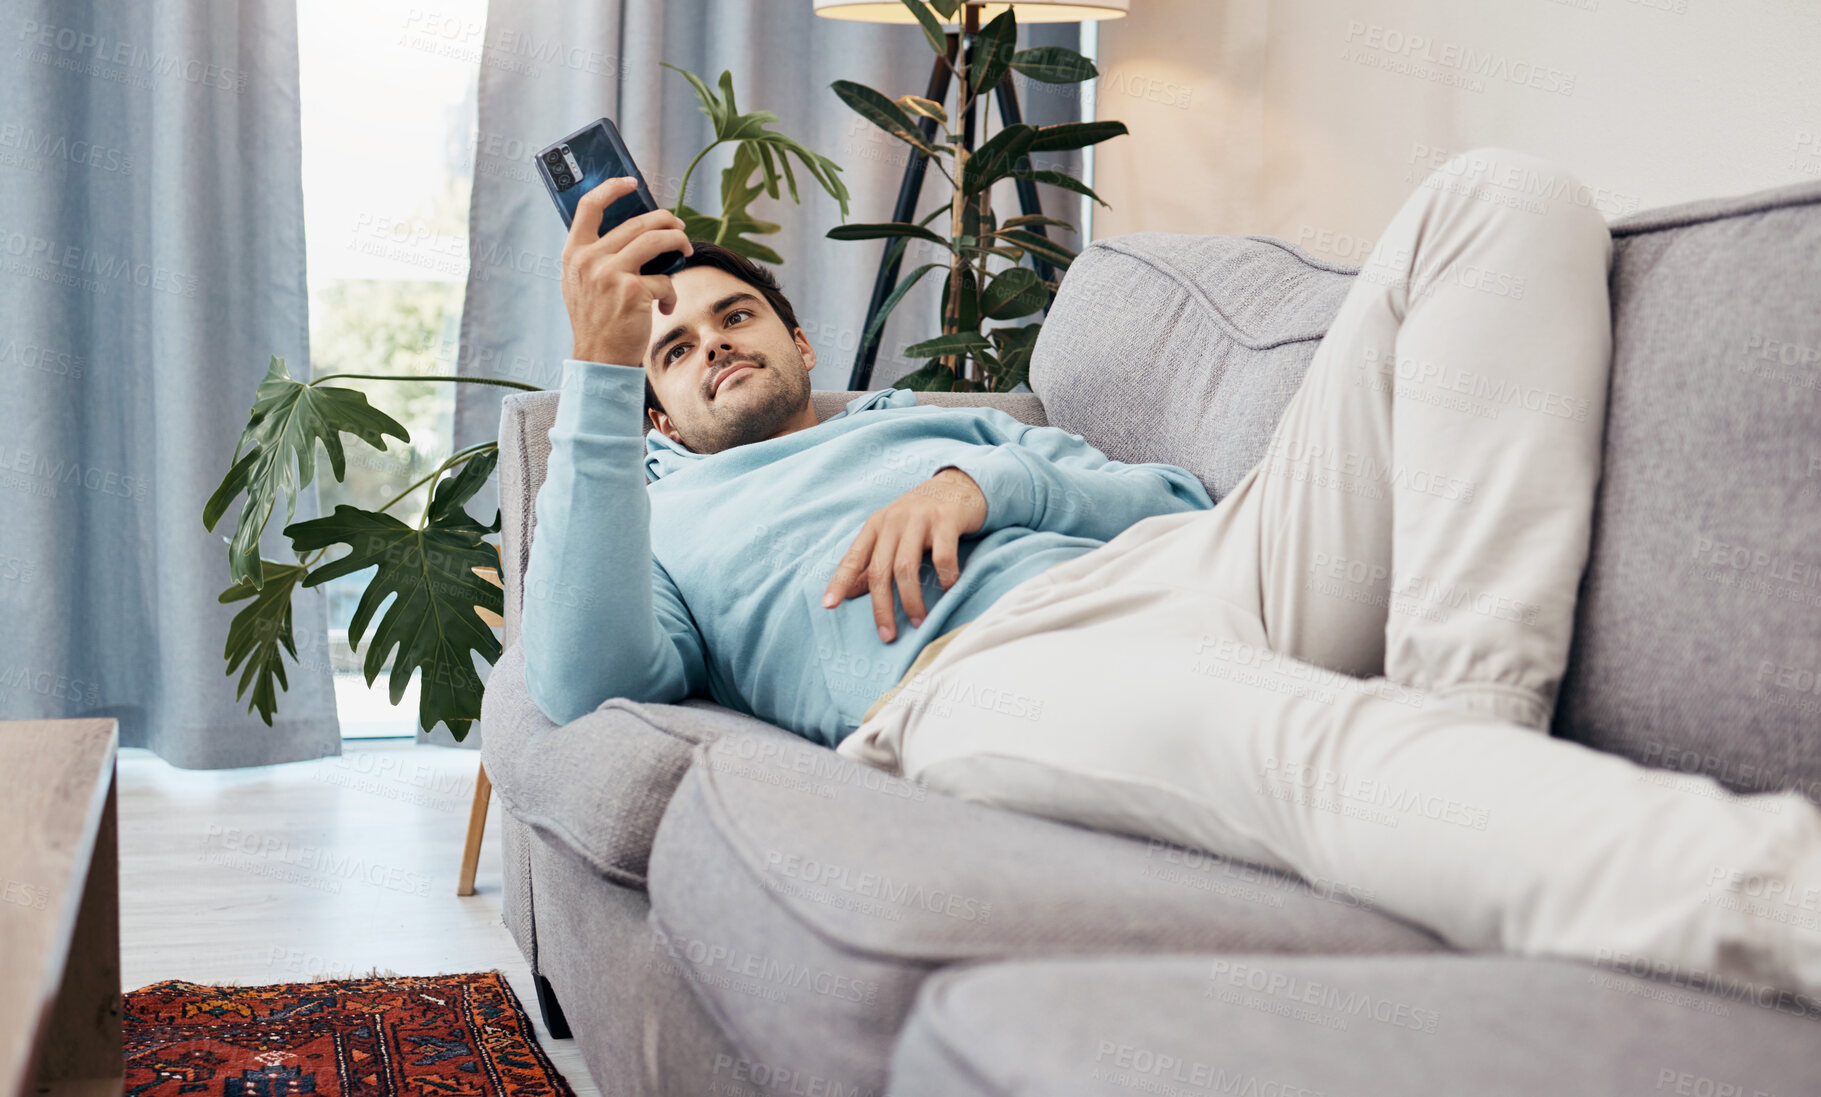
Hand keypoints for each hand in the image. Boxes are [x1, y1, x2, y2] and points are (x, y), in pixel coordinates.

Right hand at [560, 177, 694, 365]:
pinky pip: (664, 279)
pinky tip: (665, 306)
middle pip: (637, 223)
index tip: (632, 183)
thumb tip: (632, 230)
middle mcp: (589, 259)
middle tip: (679, 227)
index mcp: (574, 254)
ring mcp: (609, 273)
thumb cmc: (597, 321)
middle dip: (666, 221)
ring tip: (685, 250)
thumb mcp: (582, 283)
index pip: (589, 206)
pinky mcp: (632, 291)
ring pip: (656, 240)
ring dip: (678, 241)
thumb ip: (597, 256)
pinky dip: (670, 292)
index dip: (612, 188)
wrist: (598, 359)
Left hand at [822, 467, 987, 642]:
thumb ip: (873, 560)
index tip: (829, 606)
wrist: (959, 484)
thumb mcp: (892, 533)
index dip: (840, 582)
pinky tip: (949, 592)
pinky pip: (943, 557)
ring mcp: (920, 519)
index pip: (853, 558)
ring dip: (912, 601)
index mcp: (876, 525)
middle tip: (887, 635)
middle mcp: (894, 520)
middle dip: (881, 607)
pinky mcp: (946, 520)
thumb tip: (851, 592)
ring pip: (906, 567)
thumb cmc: (921, 516)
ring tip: (919, 622)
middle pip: (879, 570)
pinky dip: (945, 579)